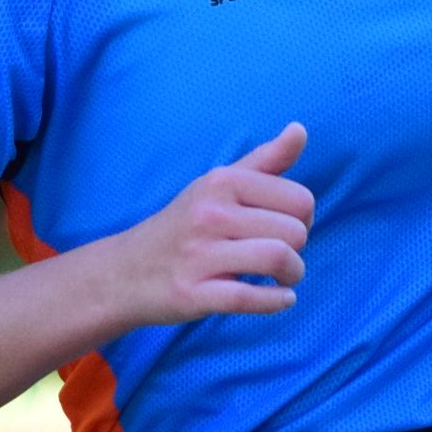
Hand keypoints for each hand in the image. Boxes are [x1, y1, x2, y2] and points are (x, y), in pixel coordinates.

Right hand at [109, 122, 315, 324]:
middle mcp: (209, 213)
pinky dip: (276, 301)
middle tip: (281, 255)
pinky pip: (248, 297)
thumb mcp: (219, 184)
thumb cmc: (185, 225)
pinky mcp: (192, 293)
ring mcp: (198, 254)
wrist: (126, 271)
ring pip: (276, 259)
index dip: (304, 218)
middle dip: (299, 249)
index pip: (300, 200)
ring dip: (293, 274)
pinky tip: (282, 298)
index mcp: (221, 181)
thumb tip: (300, 130)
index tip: (285, 228)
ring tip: (285, 278)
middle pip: (294, 232)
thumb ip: (265, 160)